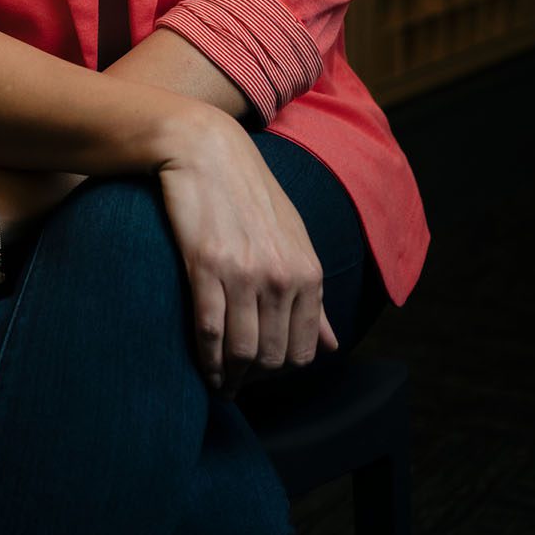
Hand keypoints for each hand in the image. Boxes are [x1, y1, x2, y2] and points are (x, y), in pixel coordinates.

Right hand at [155, 105, 338, 398]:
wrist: (206, 150)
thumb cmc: (249, 191)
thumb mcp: (293, 237)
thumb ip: (312, 296)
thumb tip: (332, 346)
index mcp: (308, 271)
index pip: (304, 350)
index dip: (282, 371)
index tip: (263, 374)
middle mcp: (281, 276)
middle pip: (273, 357)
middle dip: (255, 378)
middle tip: (237, 383)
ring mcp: (245, 273)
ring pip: (242, 350)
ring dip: (230, 377)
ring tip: (220, 384)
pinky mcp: (207, 266)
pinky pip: (210, 331)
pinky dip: (206, 359)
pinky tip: (203, 366)